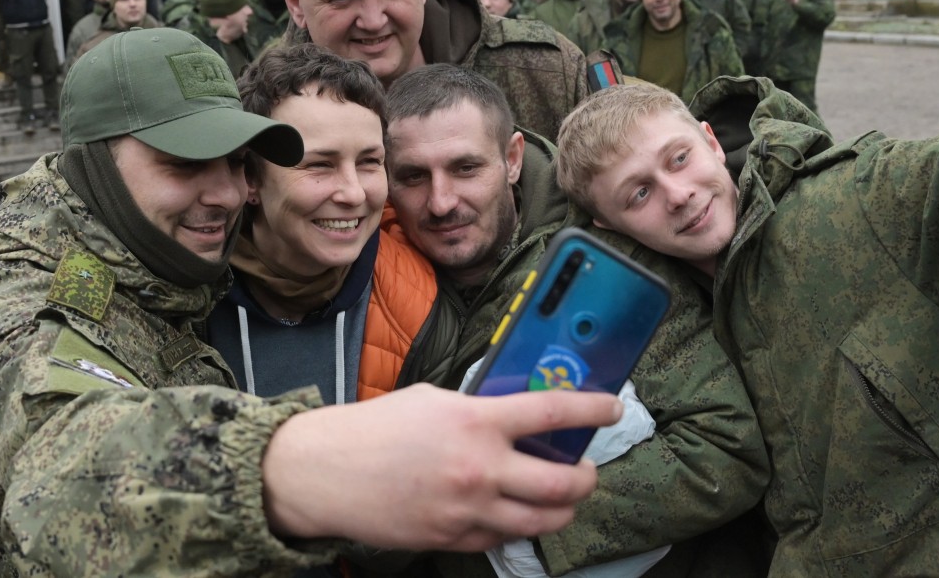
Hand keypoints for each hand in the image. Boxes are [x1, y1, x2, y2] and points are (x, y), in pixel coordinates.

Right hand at [261, 383, 621, 551]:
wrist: (326, 473)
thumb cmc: (376, 428)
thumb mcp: (434, 400)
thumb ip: (479, 409)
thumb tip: (518, 417)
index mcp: (477, 422)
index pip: (554, 412)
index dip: (594, 408)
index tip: (612, 406)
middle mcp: (481, 469)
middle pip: (564, 483)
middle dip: (588, 476)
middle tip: (586, 468)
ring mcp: (469, 510)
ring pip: (543, 520)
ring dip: (563, 507)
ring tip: (561, 495)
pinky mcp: (453, 539)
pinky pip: (503, 538)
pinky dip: (517, 524)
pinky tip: (511, 509)